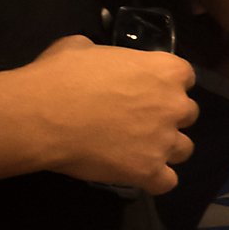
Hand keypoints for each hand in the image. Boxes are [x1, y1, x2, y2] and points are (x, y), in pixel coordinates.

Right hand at [0, 35, 198, 193]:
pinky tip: (137, 174)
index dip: (166, 86)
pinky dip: (155, 180)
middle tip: (138, 121)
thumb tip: (99, 61)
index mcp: (166, 70)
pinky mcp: (149, 171)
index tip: (147, 91)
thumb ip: (107, 56)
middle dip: (167, 117)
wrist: (41, 115)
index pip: (185, 78)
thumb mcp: (83, 48)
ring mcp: (164, 140)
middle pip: (187, 114)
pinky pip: (167, 181)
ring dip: (165, 149)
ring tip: (137, 150)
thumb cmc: (61, 75)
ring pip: (183, 149)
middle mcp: (174, 105)